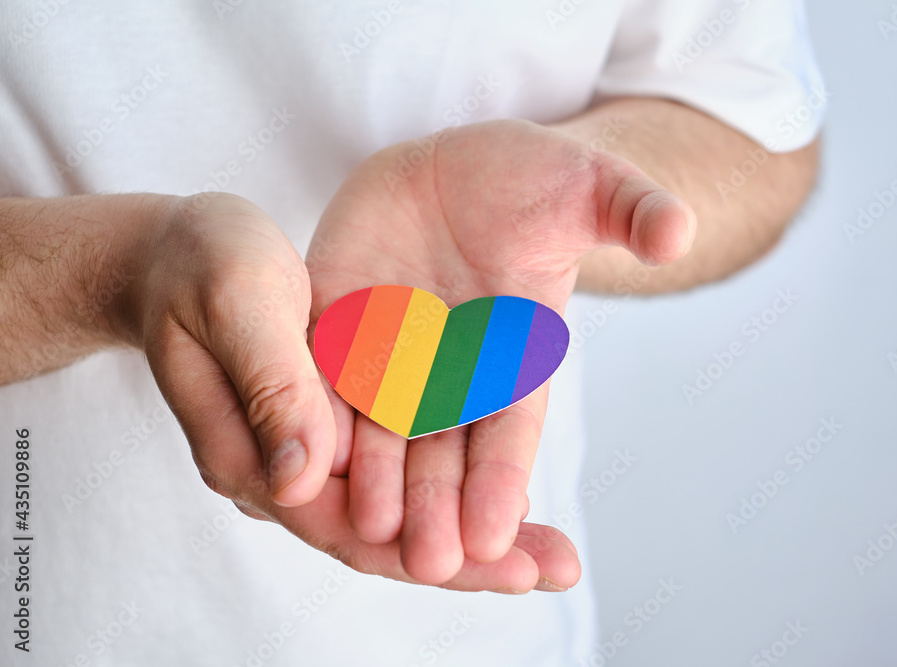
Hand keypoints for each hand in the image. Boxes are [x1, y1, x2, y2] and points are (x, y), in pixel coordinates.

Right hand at [137, 192, 564, 591]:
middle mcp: (290, 470)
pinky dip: (454, 479)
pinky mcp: (340, 421)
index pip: (349, 527)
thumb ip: (270, 382)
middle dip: (474, 558)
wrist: (176, 253)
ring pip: (404, 508)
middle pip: (389, 535)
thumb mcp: (235, 300)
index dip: (428, 549)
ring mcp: (315, 452)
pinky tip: (508, 488)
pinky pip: (404, 463)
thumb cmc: (198, 264)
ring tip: (553, 550)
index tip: (505, 564)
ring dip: (474, 527)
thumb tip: (303, 474)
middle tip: (557, 568)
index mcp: (256, 454)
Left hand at [306, 119, 695, 587]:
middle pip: (445, 452)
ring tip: (372, 532)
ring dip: (377, 484)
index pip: (513, 429)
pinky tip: (305, 463)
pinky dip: (315, 421)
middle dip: (439, 507)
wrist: (456, 170)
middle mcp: (453, 370)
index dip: (504, 480)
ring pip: (380, 433)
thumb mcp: (591, 187)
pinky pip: (322, 379)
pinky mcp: (337, 326)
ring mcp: (392, 353)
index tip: (498, 535)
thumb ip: (632, 212)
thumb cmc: (532, 183)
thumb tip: (681, 232)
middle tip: (433, 563)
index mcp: (515, 354)